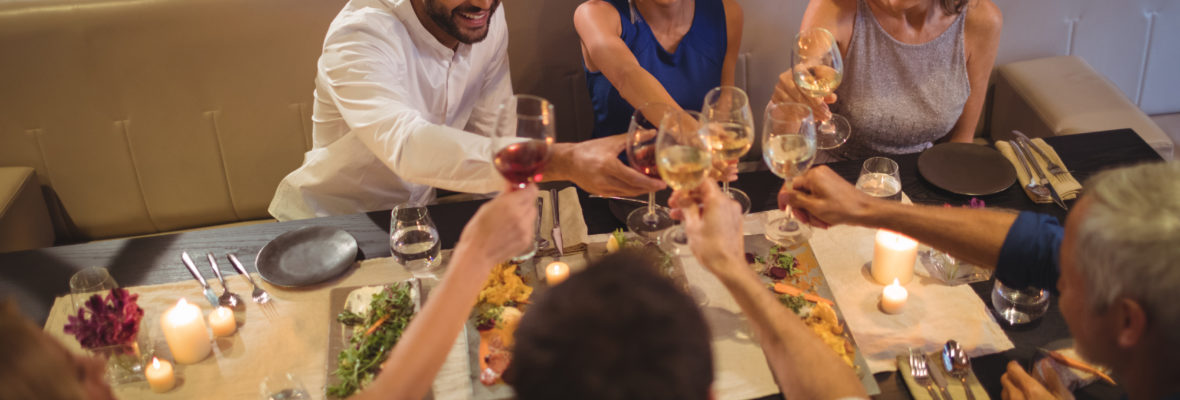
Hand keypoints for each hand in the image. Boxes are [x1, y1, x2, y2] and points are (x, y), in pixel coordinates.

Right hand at [455, 184, 537, 262]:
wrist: (477, 254)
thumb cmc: (477, 232)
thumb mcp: (487, 207)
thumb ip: (504, 196)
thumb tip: (512, 186)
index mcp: (510, 205)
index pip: (531, 190)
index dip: (527, 187)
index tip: (522, 187)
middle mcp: (521, 217)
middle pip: (532, 201)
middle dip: (524, 200)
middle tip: (513, 203)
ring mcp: (525, 230)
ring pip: (532, 214)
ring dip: (525, 212)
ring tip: (510, 218)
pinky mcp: (527, 240)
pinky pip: (530, 227)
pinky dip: (524, 225)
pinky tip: (511, 229)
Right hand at [547, 135, 665, 196]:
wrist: (568, 162)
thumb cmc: (588, 150)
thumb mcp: (611, 142)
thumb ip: (632, 138)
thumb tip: (651, 133)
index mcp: (608, 165)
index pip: (633, 178)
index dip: (649, 182)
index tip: (661, 183)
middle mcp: (605, 179)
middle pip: (633, 188)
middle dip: (649, 188)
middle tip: (661, 183)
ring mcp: (602, 189)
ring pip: (628, 193)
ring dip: (641, 190)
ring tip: (652, 184)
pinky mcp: (601, 193)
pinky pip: (621, 193)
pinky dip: (631, 190)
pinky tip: (638, 185)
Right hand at [673, 182, 745, 273]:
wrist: (729, 266)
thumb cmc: (711, 249)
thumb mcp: (693, 226)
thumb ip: (687, 207)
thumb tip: (681, 196)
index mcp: (718, 201)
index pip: (703, 181)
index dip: (688, 184)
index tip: (677, 190)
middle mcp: (728, 203)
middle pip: (706, 192)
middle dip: (688, 196)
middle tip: (673, 203)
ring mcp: (732, 212)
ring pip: (710, 202)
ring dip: (694, 206)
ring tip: (677, 215)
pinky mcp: (733, 221)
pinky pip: (716, 211)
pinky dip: (704, 213)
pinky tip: (691, 221)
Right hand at [771, 68, 835, 120]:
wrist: (799, 74)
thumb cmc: (813, 74)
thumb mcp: (823, 75)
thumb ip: (829, 85)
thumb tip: (832, 98)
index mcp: (797, 69)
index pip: (804, 84)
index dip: (813, 95)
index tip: (822, 104)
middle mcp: (785, 77)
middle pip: (799, 95)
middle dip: (814, 107)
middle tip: (826, 115)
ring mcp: (779, 88)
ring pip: (794, 104)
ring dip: (809, 112)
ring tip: (821, 118)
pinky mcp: (775, 98)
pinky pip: (787, 109)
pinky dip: (799, 115)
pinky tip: (810, 117)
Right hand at [778, 166, 875, 228]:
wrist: (865, 211)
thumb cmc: (843, 209)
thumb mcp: (815, 207)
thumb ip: (796, 200)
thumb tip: (783, 195)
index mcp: (813, 175)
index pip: (790, 185)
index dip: (786, 199)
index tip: (785, 210)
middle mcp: (819, 174)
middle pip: (799, 192)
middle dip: (802, 209)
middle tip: (807, 221)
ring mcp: (826, 179)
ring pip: (809, 197)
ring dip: (812, 212)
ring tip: (821, 222)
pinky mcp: (831, 186)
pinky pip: (818, 197)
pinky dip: (819, 209)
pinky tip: (825, 219)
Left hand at [1001, 360, 1072, 399]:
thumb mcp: (1064, 397)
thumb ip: (1054, 379)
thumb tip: (1047, 363)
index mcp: (1030, 390)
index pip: (1012, 369)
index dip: (1015, 365)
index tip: (1019, 365)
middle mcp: (1016, 397)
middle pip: (1004, 379)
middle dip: (1012, 376)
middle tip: (1023, 378)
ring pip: (1004, 392)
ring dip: (1010, 388)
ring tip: (1023, 392)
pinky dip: (1012, 399)